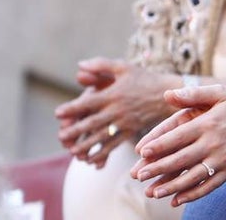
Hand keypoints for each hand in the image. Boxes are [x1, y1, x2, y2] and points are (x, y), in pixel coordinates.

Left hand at [54, 58, 178, 167]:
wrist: (167, 94)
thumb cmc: (143, 78)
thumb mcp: (123, 67)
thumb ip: (101, 65)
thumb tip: (80, 65)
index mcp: (113, 94)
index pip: (88, 102)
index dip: (72, 108)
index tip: (58, 113)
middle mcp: (117, 110)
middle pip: (92, 122)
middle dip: (74, 131)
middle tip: (60, 137)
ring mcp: (124, 123)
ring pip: (101, 137)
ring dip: (86, 145)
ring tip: (72, 151)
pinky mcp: (131, 132)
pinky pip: (114, 145)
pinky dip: (102, 153)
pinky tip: (91, 159)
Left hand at [130, 85, 225, 206]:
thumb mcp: (220, 93)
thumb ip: (193, 93)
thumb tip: (167, 94)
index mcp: (209, 123)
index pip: (178, 136)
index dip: (159, 145)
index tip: (141, 152)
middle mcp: (215, 143)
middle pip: (181, 159)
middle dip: (158, 168)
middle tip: (138, 175)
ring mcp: (222, 160)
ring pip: (192, 177)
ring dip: (171, 187)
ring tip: (152, 192)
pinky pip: (208, 187)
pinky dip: (192, 195)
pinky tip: (176, 199)